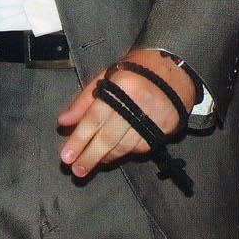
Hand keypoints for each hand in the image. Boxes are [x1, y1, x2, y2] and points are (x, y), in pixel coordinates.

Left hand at [57, 48, 195, 178]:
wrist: (174, 69)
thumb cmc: (135, 71)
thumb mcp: (106, 78)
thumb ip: (84, 101)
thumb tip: (64, 121)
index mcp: (120, 87)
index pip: (94, 118)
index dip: (79, 139)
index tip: (67, 156)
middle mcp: (138, 103)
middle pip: (108, 136)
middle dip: (90, 156)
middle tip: (77, 169)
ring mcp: (154, 117)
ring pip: (125, 146)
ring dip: (106, 157)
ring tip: (90, 164)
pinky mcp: (166, 128)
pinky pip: (141, 147)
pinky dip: (125, 152)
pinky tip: (113, 154)